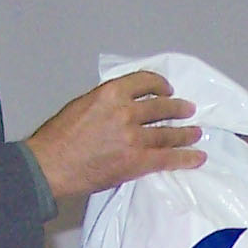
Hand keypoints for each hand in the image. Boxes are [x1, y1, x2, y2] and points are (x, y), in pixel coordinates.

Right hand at [26, 71, 203, 199]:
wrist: (50, 165)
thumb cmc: (58, 137)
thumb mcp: (82, 105)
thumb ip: (107, 102)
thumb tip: (124, 105)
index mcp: (111, 92)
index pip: (145, 81)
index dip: (160, 84)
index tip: (167, 89)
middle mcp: (126, 111)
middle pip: (161, 106)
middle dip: (178, 108)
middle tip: (188, 110)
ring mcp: (134, 137)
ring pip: (168, 132)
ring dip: (186, 133)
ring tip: (196, 133)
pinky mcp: (137, 161)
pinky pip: (168, 158)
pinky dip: (186, 157)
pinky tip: (197, 157)